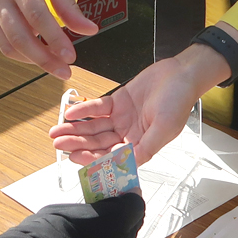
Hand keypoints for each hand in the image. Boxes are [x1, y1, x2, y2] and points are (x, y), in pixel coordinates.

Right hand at [0, 0, 95, 77]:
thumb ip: (69, 4)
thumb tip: (89, 31)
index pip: (37, 15)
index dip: (54, 39)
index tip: (71, 56)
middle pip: (19, 35)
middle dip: (44, 58)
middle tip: (64, 70)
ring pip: (6, 44)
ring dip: (31, 59)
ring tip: (52, 62)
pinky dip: (17, 51)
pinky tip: (33, 49)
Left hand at [51, 42, 232, 164]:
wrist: (181, 73)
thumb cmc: (179, 100)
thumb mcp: (165, 128)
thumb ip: (146, 146)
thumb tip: (129, 163)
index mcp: (141, 145)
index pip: (112, 157)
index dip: (92, 158)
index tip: (75, 157)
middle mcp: (129, 134)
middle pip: (98, 143)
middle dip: (77, 144)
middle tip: (58, 144)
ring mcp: (122, 118)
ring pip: (94, 127)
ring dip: (76, 129)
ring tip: (57, 131)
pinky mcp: (118, 102)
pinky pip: (97, 108)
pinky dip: (84, 110)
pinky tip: (71, 112)